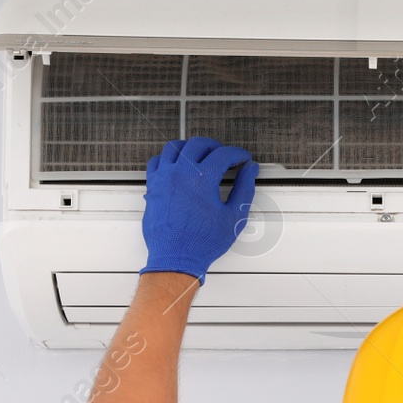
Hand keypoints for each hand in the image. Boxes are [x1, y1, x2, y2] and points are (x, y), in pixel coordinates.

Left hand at [140, 137, 258, 281]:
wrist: (175, 258)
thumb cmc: (202, 243)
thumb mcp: (233, 217)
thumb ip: (245, 189)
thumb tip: (250, 170)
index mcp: (201, 179)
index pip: (223, 154)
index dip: (237, 154)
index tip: (242, 158)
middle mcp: (180, 173)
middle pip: (199, 144)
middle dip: (216, 147)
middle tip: (225, 156)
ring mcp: (163, 178)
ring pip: (175, 147)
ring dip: (191, 147)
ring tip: (201, 155)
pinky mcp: (153, 186)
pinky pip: (157, 161)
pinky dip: (169, 158)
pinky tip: (177, 165)